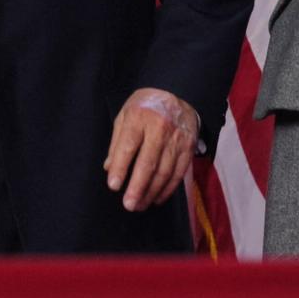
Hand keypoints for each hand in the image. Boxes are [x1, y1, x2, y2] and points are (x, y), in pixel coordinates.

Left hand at [104, 88, 198, 212]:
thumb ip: (117, 141)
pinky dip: (168, 189)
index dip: (121, 167)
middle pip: (148, 163)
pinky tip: (157, 198)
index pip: (129, 145)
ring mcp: (176, 139)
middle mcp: (160, 128)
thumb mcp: (125, 114)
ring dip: (151, 192)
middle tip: (128, 205)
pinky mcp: (188, 148)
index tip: (114, 185)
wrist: (178, 92)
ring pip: (164, 172)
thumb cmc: (146, 105)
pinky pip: (178, 173)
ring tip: (140, 205)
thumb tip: (109, 168)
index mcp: (139, 117)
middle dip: (138, 187)